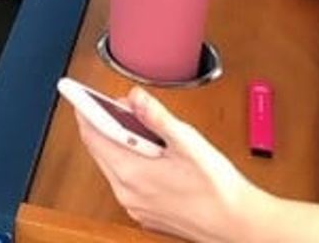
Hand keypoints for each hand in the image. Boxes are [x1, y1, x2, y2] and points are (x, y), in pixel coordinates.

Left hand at [76, 87, 261, 242]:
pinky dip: (130, 161)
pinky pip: (126, 180)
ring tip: (141, 125)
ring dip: (119, 142)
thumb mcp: (186, 141)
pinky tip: (151, 152)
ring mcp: (136, 207)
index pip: (92, 136)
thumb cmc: (218, 189)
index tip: (77, 93)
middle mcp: (128, 194)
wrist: (241, 225)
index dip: (84, 111)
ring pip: (113, 165)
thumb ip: (156, 116)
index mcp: (132, 175)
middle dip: (104, 123)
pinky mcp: (147, 213)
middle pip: (100, 150)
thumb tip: (134, 96)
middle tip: (118, 103)